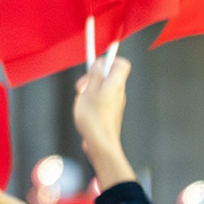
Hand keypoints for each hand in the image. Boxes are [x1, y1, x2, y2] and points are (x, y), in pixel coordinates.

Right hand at [73, 57, 135, 186]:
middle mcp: (118, 92)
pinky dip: (91, 101)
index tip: (96, 63)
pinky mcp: (110, 113)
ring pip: (102, 88)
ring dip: (89, 90)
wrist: (100, 143)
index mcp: (115, 84)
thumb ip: (95, 75)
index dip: (109, 60)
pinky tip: (83, 109)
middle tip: (83, 85)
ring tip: (81, 99)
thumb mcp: (88, 91)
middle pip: (108, 76)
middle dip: (93, 77)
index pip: (121, 64)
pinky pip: (100, 100)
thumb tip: (99, 64)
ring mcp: (115, 103)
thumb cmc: (94, 119)